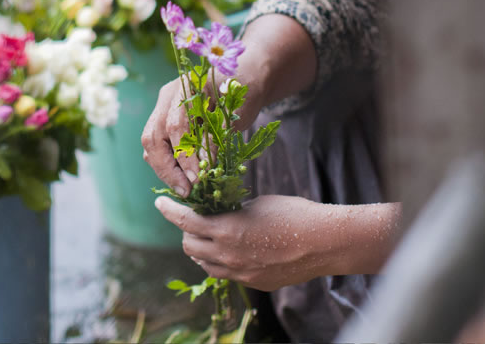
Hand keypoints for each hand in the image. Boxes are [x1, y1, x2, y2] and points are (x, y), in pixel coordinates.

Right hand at [141, 74, 264, 197]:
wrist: (244, 75)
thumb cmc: (244, 90)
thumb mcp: (237, 113)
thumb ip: (218, 136)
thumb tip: (204, 164)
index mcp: (185, 87)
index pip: (175, 126)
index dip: (184, 155)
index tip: (196, 178)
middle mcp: (168, 96)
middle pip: (153, 136)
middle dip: (167, 168)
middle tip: (185, 190)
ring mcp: (163, 106)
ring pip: (150, 142)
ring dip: (164, 168)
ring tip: (184, 188)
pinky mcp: (165, 118)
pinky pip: (157, 144)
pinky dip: (167, 163)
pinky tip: (182, 178)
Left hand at [155, 195, 400, 291]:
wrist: (324, 242)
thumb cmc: (292, 213)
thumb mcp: (256, 203)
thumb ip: (231, 209)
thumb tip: (218, 210)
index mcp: (226, 229)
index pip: (184, 221)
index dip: (169, 210)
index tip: (160, 202)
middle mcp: (227, 254)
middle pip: (189, 246)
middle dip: (185, 231)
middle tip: (191, 218)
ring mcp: (239, 272)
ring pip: (204, 263)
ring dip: (200, 249)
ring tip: (207, 235)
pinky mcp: (252, 283)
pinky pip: (224, 274)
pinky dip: (218, 261)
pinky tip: (228, 251)